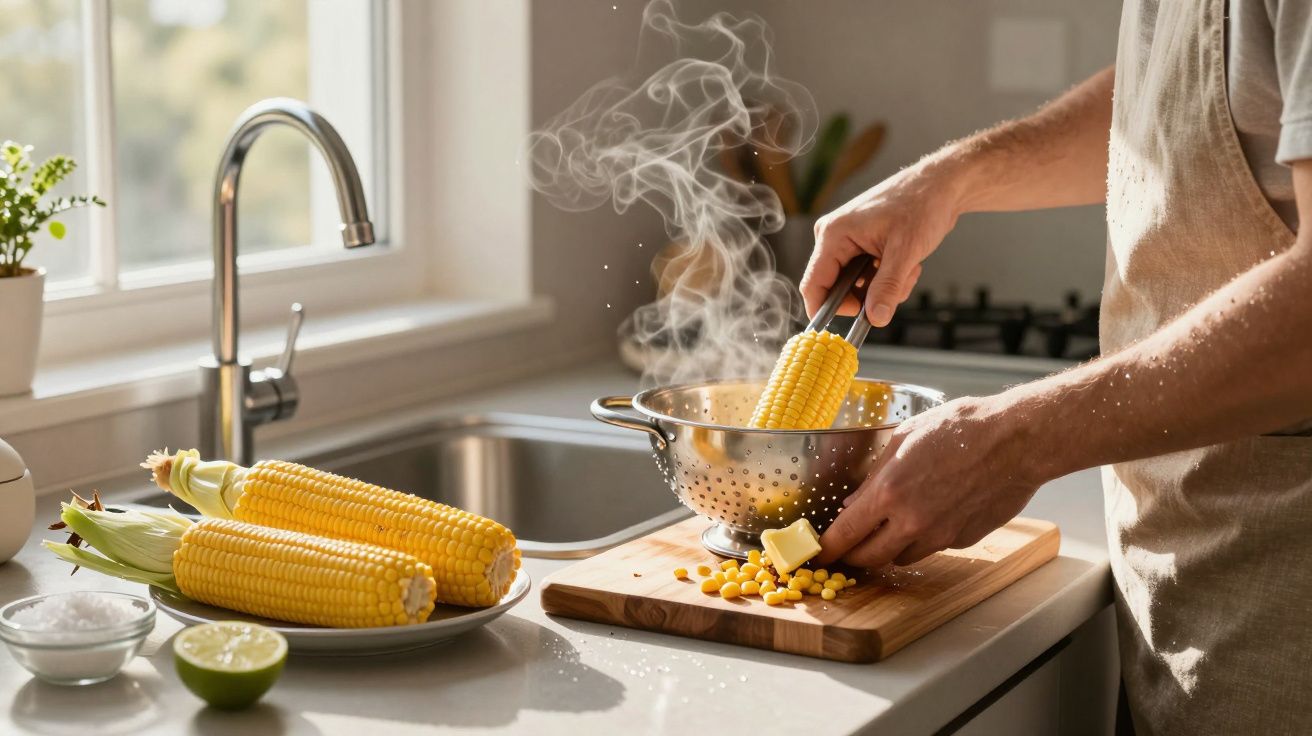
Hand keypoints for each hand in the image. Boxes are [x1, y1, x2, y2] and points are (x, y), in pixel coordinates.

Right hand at [800, 159, 965, 326]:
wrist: (941, 186)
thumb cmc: (921, 204)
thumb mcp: (905, 251)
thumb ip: (887, 287)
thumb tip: (874, 318)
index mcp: (833, 234)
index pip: (814, 285)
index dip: (828, 311)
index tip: (852, 326)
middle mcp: (833, 237)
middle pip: (837, 288)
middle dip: (869, 296)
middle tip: (898, 287)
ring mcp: (846, 241)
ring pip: (855, 286)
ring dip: (883, 287)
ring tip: (907, 269)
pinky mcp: (860, 245)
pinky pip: (865, 277)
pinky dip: (887, 278)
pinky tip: (905, 264)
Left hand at [815, 395, 1046, 567]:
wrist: (1016, 441)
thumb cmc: (962, 429)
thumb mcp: (904, 438)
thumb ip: (875, 476)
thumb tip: (856, 502)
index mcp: (890, 493)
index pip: (845, 534)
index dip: (828, 547)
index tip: (820, 551)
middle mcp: (912, 522)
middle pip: (870, 557)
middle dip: (854, 555)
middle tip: (849, 546)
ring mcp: (940, 535)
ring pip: (902, 557)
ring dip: (890, 548)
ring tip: (892, 526)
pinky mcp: (963, 539)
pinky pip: (933, 547)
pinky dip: (924, 539)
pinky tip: (931, 514)